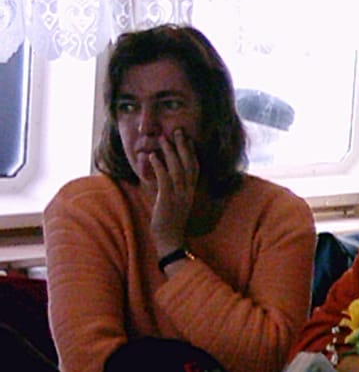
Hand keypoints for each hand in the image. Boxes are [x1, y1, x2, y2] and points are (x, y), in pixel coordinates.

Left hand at [137, 128, 198, 255]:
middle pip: (188, 163)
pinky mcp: (168, 200)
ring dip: (170, 152)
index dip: (191, 151)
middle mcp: (188, 191)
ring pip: (177, 168)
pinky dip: (159, 166)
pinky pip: (164, 179)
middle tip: (177, 130)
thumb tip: (150, 171)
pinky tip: (152, 156)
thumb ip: (160, 185)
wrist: (169, 240)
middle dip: (183, 146)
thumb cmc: (166, 221)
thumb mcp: (166, 200)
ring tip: (163, 138)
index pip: (194, 167)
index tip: (187, 138)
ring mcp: (179, 195)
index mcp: (190, 190)